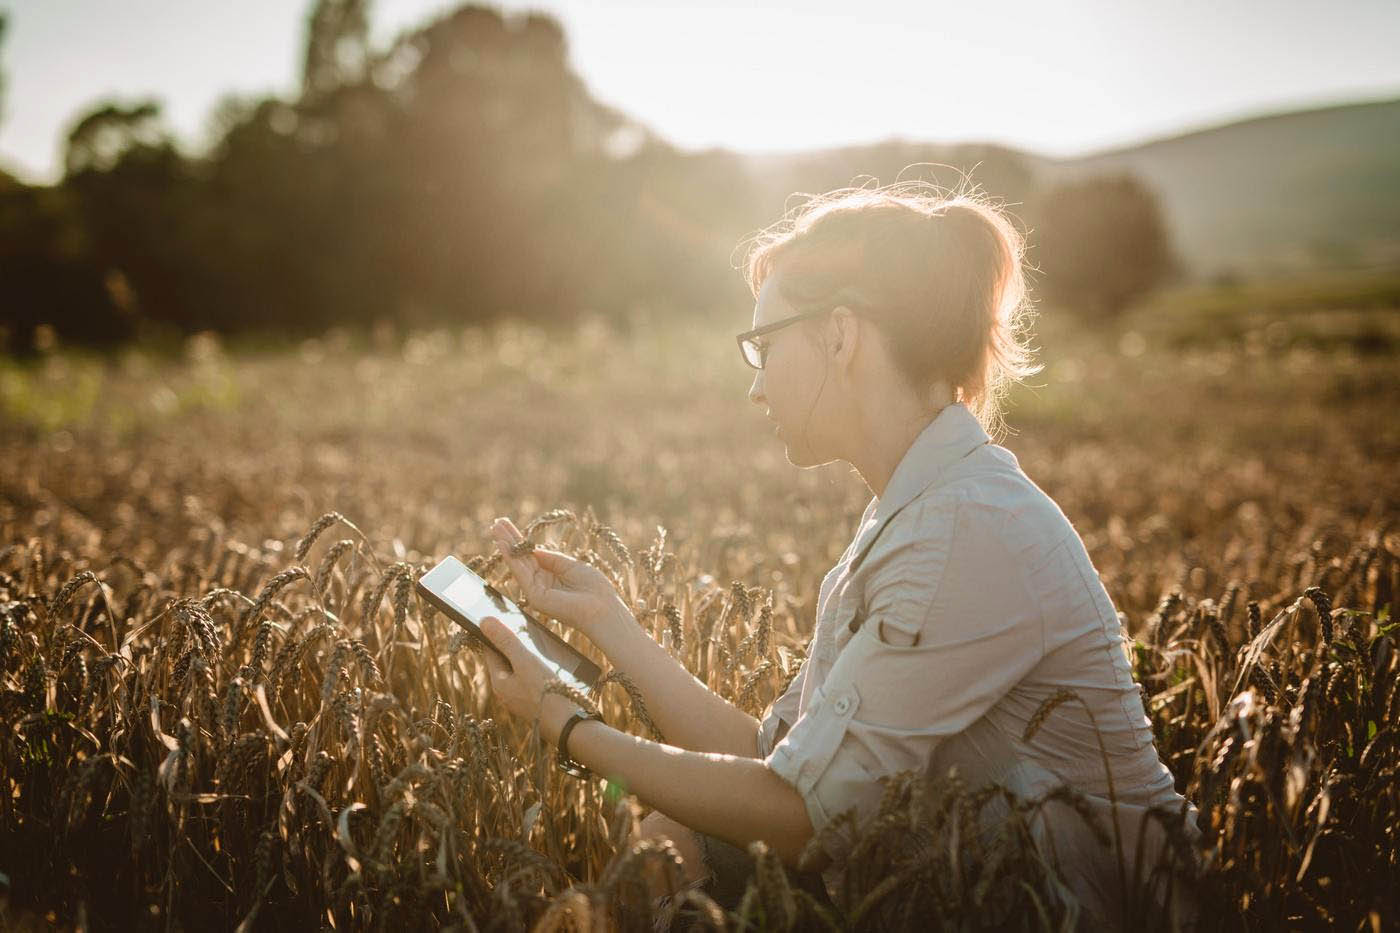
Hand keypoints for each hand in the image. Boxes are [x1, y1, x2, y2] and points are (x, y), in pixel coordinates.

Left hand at [478, 615, 572, 738]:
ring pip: (521, 671)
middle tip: (524, 626)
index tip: (501, 616)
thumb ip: (506, 640)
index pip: (490, 651)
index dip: (495, 633)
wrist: (571, 727)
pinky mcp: (538, 703)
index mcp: (499, 683)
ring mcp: (523, 699)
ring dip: (528, 656)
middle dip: (514, 644)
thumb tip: (484, 620)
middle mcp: (507, 693)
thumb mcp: (525, 661)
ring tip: (542, 642)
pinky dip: (538, 668)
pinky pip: (533, 680)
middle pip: (506, 660)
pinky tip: (553, 663)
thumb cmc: (546, 693)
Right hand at [491, 516, 627, 643]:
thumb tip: (534, 549)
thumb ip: (552, 558)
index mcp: (551, 576)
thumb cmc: (594, 588)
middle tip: (496, 522)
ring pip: (518, 564)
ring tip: (495, 527)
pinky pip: (521, 574)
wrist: (603, 608)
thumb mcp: (572, 566)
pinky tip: (503, 544)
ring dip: (506, 545)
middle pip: (522, 558)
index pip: (531, 556)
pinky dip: (511, 558)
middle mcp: (541, 584)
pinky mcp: (536, 597)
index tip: (509, 525)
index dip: (521, 541)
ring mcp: (537, 591)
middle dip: (509, 540)